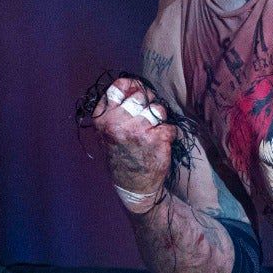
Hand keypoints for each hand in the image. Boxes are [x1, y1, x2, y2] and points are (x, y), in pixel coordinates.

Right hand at [92, 77, 176, 202]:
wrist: (133, 187)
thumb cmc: (122, 155)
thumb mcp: (109, 131)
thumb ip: (117, 108)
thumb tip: (135, 85)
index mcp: (103, 118)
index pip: (118, 87)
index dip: (133, 86)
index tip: (138, 93)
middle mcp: (118, 122)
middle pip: (141, 95)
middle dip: (148, 103)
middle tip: (147, 118)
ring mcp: (138, 130)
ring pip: (158, 109)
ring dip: (159, 120)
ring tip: (152, 133)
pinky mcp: (157, 139)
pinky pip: (170, 126)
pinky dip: (168, 134)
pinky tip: (159, 145)